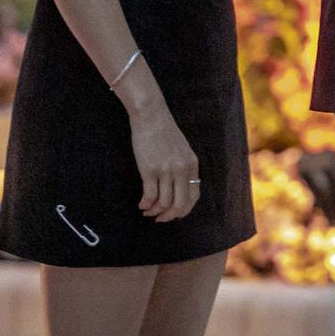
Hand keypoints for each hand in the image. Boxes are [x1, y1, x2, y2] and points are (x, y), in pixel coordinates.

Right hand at [127, 100, 200, 221]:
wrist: (151, 117)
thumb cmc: (164, 133)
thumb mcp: (182, 150)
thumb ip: (184, 168)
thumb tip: (179, 189)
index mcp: (192, 165)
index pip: (193, 196)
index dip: (183, 210)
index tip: (173, 215)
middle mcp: (182, 169)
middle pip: (180, 204)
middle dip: (169, 216)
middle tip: (159, 218)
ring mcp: (166, 170)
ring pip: (164, 203)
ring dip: (154, 211)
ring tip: (147, 210)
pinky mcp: (150, 170)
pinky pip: (150, 196)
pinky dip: (145, 204)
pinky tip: (141, 204)